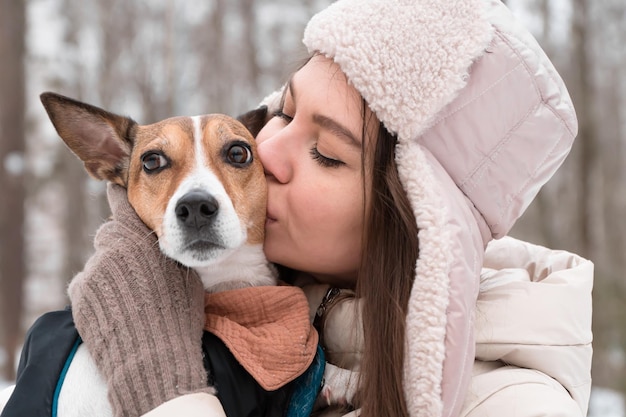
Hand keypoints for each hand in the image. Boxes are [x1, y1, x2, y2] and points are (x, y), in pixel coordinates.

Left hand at [68, 184, 214, 416]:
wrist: (151, 354)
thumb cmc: (176, 313)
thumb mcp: (183, 275)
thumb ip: (165, 251)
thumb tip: (161, 240)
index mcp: (137, 238)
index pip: (121, 205)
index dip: (120, 197)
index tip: (117, 191)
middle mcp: (109, 248)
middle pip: (109, 236)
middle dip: (120, 246)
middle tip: (138, 268)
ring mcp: (90, 272)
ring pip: (99, 264)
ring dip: (110, 273)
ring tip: (130, 298)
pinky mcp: (78, 296)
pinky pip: (87, 286)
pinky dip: (97, 293)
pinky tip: (116, 310)